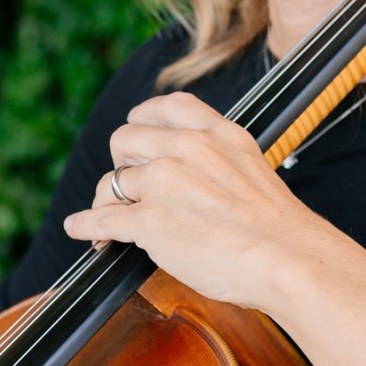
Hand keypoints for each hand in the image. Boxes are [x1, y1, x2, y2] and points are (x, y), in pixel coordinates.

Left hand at [62, 92, 324, 311]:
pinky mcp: (149, 221)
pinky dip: (86, 224)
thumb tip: (197, 180)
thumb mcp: (254, 170)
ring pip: (113, 181)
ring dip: (106, 201)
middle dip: (122, 163)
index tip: (139, 132)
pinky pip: (103, 218)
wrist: (288, 259)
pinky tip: (78, 228)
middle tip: (128, 185)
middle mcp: (187, 148)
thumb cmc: (279, 229)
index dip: (145, 120)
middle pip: (126, 139)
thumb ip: (220, 161)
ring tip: (105, 217)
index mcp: (217, 133)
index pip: (167, 106)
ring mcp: (165, 182)